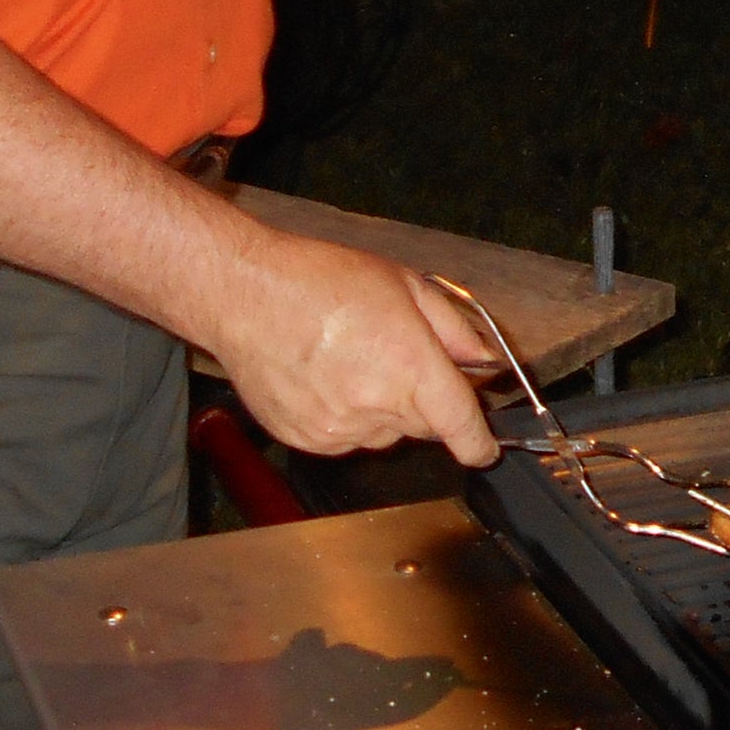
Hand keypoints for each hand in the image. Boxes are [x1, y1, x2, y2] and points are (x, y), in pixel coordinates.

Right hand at [203, 223, 501, 466]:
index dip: (479, 443)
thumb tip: (481, 360)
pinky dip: (344, 417)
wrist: (246, 295)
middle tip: (394, 357)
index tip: (484, 448)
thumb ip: (452, 329)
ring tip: (350, 361)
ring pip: (383, 435)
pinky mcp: (307, 439)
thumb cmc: (320, 281)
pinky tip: (325, 377)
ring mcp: (339, 429)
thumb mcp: (405, 286)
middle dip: (422, 401)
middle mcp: (377, 405)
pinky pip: (344, 438)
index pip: (460, 426)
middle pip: (423, 428)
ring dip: (381, 410)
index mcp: (409, 366)